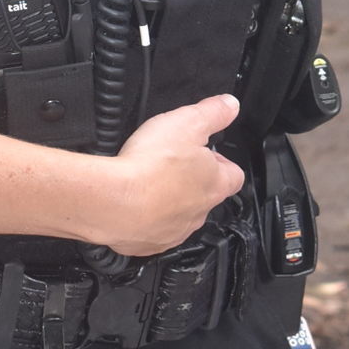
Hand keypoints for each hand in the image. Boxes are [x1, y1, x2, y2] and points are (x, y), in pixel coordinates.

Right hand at [104, 95, 245, 257]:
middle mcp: (199, 212)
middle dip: (192, 181)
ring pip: (180, 216)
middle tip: (173, 164)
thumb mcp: (186, 122)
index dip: (222, 162)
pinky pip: (153, 232)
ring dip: (169, 201)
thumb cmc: (150, 166)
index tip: (208, 153)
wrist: (115, 202)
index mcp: (214, 184)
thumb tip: (230, 105)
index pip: (234, 176)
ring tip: (149, 183)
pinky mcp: (149, 243)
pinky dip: (146, 220)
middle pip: (206, 197)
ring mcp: (175, 231)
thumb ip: (213, 113)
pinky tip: (133, 204)